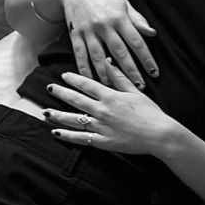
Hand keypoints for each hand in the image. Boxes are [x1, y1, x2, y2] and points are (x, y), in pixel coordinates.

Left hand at [44, 64, 176, 155]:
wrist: (159, 135)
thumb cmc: (151, 113)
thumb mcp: (135, 92)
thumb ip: (120, 78)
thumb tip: (109, 62)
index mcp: (110, 96)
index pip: (87, 84)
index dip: (73, 79)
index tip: (64, 76)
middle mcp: (102, 110)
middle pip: (76, 100)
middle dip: (61, 93)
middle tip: (49, 88)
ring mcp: (101, 127)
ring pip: (74, 119)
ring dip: (58, 115)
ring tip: (45, 111)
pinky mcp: (103, 142)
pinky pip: (81, 138)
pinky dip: (68, 135)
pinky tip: (56, 132)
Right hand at [55, 0, 158, 89]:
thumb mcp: (123, 4)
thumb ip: (137, 20)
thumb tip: (152, 33)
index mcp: (119, 18)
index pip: (137, 42)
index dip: (146, 59)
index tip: (154, 73)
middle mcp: (104, 25)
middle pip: (120, 52)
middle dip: (131, 71)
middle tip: (140, 87)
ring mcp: (89, 31)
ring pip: (99, 57)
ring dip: (108, 74)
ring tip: (117, 88)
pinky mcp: (75, 35)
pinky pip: (80, 55)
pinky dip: (85, 69)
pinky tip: (92, 81)